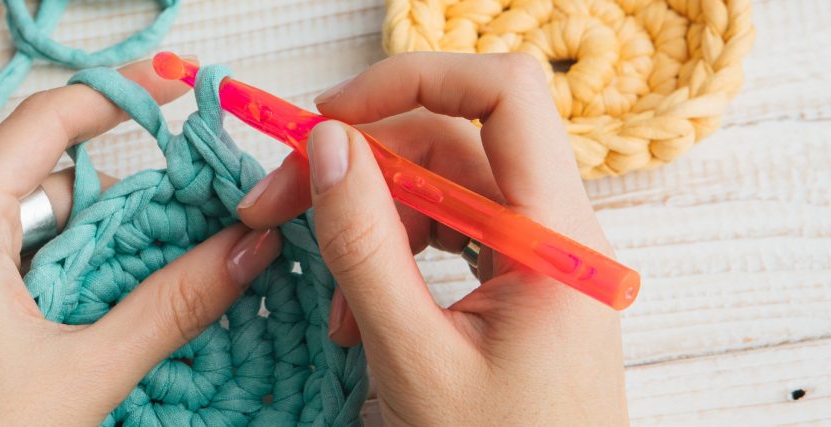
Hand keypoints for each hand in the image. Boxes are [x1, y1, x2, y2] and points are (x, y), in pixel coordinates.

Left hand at [0, 61, 282, 424]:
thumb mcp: (86, 372)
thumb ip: (172, 304)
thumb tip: (245, 248)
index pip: (47, 120)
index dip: (117, 98)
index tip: (176, 95)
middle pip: (44, 172)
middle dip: (117, 193)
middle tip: (190, 214)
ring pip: (29, 218)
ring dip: (92, 239)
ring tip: (156, 276)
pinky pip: (7, 255)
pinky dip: (60, 268)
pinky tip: (103, 306)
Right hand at [236, 53, 627, 424]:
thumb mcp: (414, 357)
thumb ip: (366, 247)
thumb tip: (326, 146)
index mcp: (555, 237)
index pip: (501, 95)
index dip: (412, 81)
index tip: (327, 118)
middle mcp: (553, 232)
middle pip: (448, 142)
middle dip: (357, 165)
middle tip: (274, 203)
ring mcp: (534, 258)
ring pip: (436, 189)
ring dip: (366, 222)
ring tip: (328, 295)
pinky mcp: (512, 284)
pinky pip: (441, 236)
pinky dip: (387, 258)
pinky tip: (355, 311)